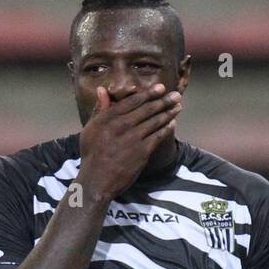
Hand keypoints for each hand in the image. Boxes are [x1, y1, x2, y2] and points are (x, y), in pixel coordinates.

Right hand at [77, 84, 181, 200]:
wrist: (97, 181)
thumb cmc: (91, 155)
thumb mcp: (90, 129)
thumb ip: (99, 109)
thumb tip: (102, 89)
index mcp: (109, 117)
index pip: (133, 101)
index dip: (149, 94)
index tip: (160, 88)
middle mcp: (122, 125)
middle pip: (147, 109)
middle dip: (164, 100)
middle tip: (176, 95)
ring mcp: (133, 138)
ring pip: (154, 121)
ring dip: (168, 113)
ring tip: (178, 106)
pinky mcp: (141, 152)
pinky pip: (157, 137)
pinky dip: (166, 129)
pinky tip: (173, 123)